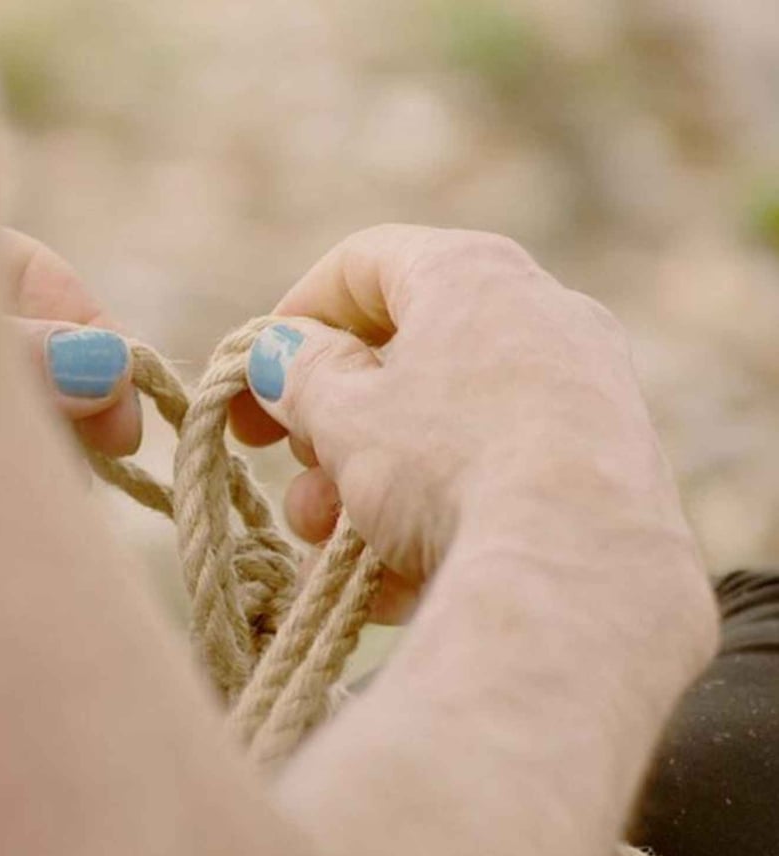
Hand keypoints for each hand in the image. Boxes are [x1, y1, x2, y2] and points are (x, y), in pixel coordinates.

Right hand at [233, 225, 710, 639]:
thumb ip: (300, 374)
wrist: (575, 565)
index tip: (254, 381)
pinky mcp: (606, 474)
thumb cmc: (445, 463)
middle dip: (330, 430)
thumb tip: (284, 355)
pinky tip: (390, 586)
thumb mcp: (344, 414)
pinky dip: (434, 523)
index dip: (292, 320)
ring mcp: (584, 396)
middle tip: (297, 481)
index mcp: (473, 274)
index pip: (362, 264)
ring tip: (328, 549)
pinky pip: (494, 483)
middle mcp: (541, 316)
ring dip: (367, 490)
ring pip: (444, 433)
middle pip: (404, 360)